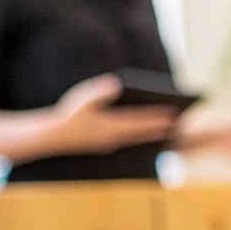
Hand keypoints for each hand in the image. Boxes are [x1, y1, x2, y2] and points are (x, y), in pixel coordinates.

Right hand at [47, 74, 177, 155]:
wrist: (52, 137)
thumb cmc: (67, 115)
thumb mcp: (82, 99)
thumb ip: (100, 92)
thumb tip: (117, 83)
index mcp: (111, 126)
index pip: (140, 121)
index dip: (157, 117)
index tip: (174, 114)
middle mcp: (114, 138)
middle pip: (143, 132)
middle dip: (160, 127)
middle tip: (179, 122)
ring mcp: (109, 144)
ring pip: (136, 140)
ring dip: (152, 135)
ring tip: (167, 130)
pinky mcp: (104, 146)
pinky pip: (127, 143)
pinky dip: (138, 138)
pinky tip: (143, 136)